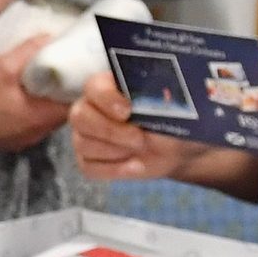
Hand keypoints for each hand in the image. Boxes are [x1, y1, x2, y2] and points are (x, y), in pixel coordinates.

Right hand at [0, 37, 66, 150]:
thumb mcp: (2, 65)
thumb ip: (29, 51)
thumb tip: (50, 37)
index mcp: (41, 118)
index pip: (75, 102)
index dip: (77, 84)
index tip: (76, 67)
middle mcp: (36, 134)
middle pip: (62, 112)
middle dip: (63, 92)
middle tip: (60, 71)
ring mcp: (22, 141)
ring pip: (45, 120)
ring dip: (46, 103)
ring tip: (41, 82)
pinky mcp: (8, 143)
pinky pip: (30, 126)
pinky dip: (31, 112)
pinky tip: (20, 99)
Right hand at [67, 74, 193, 179]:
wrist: (177, 150)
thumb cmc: (175, 122)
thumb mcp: (174, 110)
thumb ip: (158, 102)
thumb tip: (153, 102)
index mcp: (111, 86)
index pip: (93, 87)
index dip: (106, 99)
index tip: (128, 111)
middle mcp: (93, 108)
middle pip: (79, 117)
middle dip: (109, 131)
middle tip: (138, 139)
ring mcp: (88, 135)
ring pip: (83, 143)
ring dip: (115, 151)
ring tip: (141, 150)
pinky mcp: (90, 159)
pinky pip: (89, 167)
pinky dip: (114, 169)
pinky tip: (136, 166)